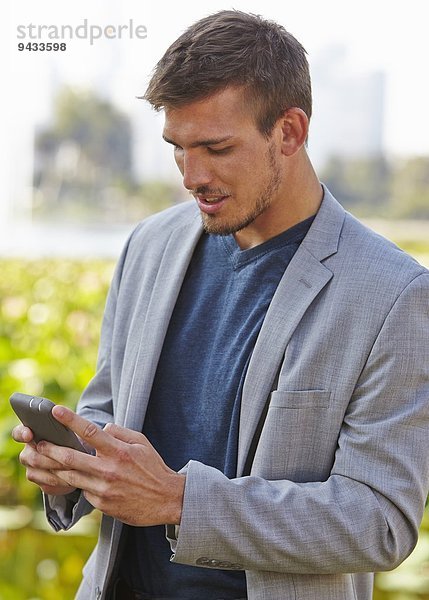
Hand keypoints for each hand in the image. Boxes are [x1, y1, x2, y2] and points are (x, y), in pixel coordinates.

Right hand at [12, 424, 76, 495]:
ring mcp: (31, 468)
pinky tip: (71, 479)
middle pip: (30, 457)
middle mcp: (28, 452)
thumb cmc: (73, 440)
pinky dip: (59, 482)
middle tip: (65, 456)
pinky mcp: (40, 482)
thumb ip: (63, 428)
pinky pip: (45, 484)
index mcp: (32, 434)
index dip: (22, 434)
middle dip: (48, 457)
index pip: (19, 433)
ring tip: (72, 467)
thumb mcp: (71, 432)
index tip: (29, 434)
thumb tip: (63, 423)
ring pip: (36, 472)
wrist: (80, 458)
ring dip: (55, 469)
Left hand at [36, 406, 185, 525]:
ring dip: (52, 468)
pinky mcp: (102, 504)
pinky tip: (65, 478)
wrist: (166, 499)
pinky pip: (83, 491)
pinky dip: (75, 483)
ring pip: (70, 477)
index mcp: (118, 451)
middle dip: (50, 449)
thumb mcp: (142, 443)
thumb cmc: (153, 468)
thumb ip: (120, 433)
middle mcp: (108, 470)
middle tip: (37, 443)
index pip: (89, 431)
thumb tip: (102, 428)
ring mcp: (103, 489)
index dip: (70, 420)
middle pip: (71, 458)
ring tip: (39, 461)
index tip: (55, 410)